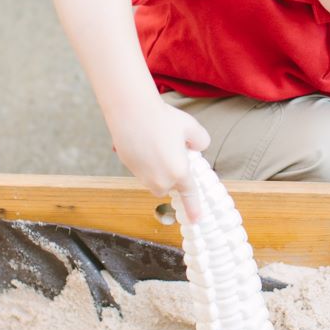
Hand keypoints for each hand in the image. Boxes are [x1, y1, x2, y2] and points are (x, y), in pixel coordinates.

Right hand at [107, 100, 210, 219]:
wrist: (131, 110)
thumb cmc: (162, 118)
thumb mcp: (191, 127)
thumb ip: (201, 141)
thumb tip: (196, 149)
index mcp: (179, 171)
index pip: (189, 195)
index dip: (194, 208)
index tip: (196, 219)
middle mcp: (160, 179)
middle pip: (170, 187)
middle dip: (172, 175)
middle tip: (173, 151)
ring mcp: (142, 175)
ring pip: (154, 180)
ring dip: (158, 169)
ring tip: (157, 143)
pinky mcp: (128, 167)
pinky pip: (141, 170)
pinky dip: (145, 161)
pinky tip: (145, 142)